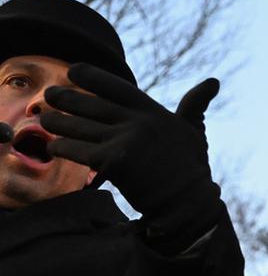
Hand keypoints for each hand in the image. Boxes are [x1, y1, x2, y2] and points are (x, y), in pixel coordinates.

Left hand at [42, 64, 220, 246]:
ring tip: (46, 119)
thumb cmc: (192, 170)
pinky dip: (62, 148)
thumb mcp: (194, 132)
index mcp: (155, 113)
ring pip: (80, 127)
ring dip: (58, 122)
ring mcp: (125, 141)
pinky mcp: (113, 162)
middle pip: (92, 105)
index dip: (92, 76)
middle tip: (49, 94)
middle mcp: (139, 122)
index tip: (73, 70)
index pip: (116, 86)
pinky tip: (54, 147)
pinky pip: (78, 151)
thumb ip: (195, 106)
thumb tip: (213, 82)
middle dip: (67, 98)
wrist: (189, 205)